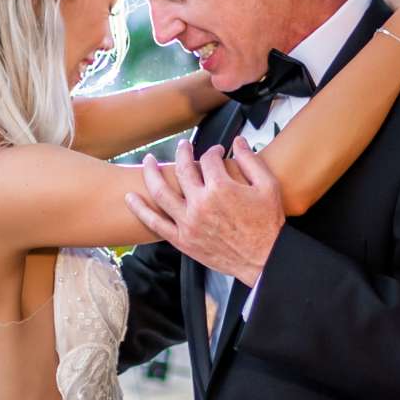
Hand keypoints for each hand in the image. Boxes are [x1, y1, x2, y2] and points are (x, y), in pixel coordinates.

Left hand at [125, 138, 284, 284]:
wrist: (264, 258)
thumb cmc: (267, 224)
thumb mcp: (268, 186)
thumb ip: (250, 160)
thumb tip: (238, 141)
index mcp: (221, 187)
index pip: (208, 159)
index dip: (213, 151)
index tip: (217, 152)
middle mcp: (200, 203)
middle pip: (182, 169)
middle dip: (181, 153)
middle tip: (182, 146)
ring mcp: (188, 222)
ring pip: (161, 192)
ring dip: (151, 173)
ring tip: (148, 161)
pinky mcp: (183, 240)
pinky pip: (155, 224)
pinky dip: (140, 210)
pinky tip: (131, 198)